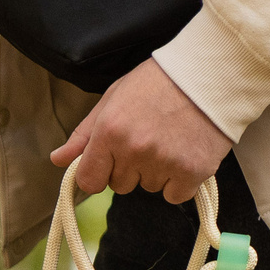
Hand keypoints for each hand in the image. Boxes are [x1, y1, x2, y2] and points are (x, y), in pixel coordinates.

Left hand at [52, 59, 233, 204]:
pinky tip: (186, 153)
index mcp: (109, 131)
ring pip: (148, 188)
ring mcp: (164, 163)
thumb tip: (57, 160)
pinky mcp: (192, 172)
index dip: (98, 174)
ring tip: (171, 139)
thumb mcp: (114, 99)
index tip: (109, 163)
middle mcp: (134, 150)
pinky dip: (180, 182)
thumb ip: (84, 134)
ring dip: (157, 172)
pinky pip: (175, 195)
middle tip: (149, 138)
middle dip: (130, 168)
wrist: (211, 74)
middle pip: (120, 186)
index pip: (89, 181)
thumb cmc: (159, 82)